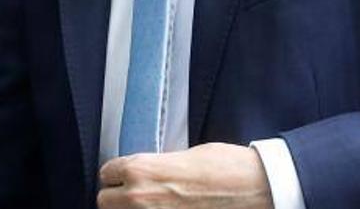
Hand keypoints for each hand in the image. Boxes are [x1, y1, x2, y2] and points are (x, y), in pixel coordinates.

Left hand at [97, 142, 272, 207]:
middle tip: (135, 196)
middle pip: (105, 202)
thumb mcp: (184, 156)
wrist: (254, 188)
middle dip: (118, 198)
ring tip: (152, 206)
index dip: (117, 174)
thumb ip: (156, 167)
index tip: (125, 177)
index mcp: (140, 170)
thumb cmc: (225, 168)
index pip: (106, 173)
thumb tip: (146, 175)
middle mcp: (138, 198)